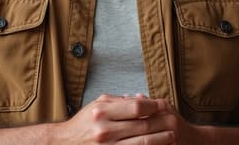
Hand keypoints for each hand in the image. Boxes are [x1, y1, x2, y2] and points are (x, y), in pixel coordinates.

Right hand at [52, 94, 176, 143]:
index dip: (153, 106)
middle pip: (143, 126)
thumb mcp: (97, 105)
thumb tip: (143, 98)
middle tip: (173, 119)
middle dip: (161, 122)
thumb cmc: (83, 123)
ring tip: (172, 135)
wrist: (65, 144)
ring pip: (143, 143)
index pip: (136, 107)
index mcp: (102, 112)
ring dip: (161, 139)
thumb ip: (119, 101)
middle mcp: (105, 131)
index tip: (163, 105)